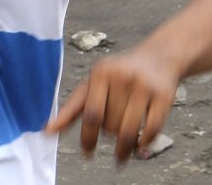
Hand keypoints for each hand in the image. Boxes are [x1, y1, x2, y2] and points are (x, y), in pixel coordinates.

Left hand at [46, 46, 179, 163]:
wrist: (158, 57)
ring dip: (124, 148)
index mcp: (101, 73)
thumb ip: (71, 109)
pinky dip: (144, 143)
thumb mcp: (92, 85)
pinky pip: (151, 130)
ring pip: (129, 132)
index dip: (88, 138)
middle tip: (111, 131)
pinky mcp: (164, 96)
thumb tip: (47, 131)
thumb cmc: (117, 75)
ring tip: (122, 154)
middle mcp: (123, 77)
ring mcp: (145, 86)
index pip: (92, 115)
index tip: (87, 153)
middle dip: (109, 134)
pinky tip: (139, 146)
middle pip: (111, 125)